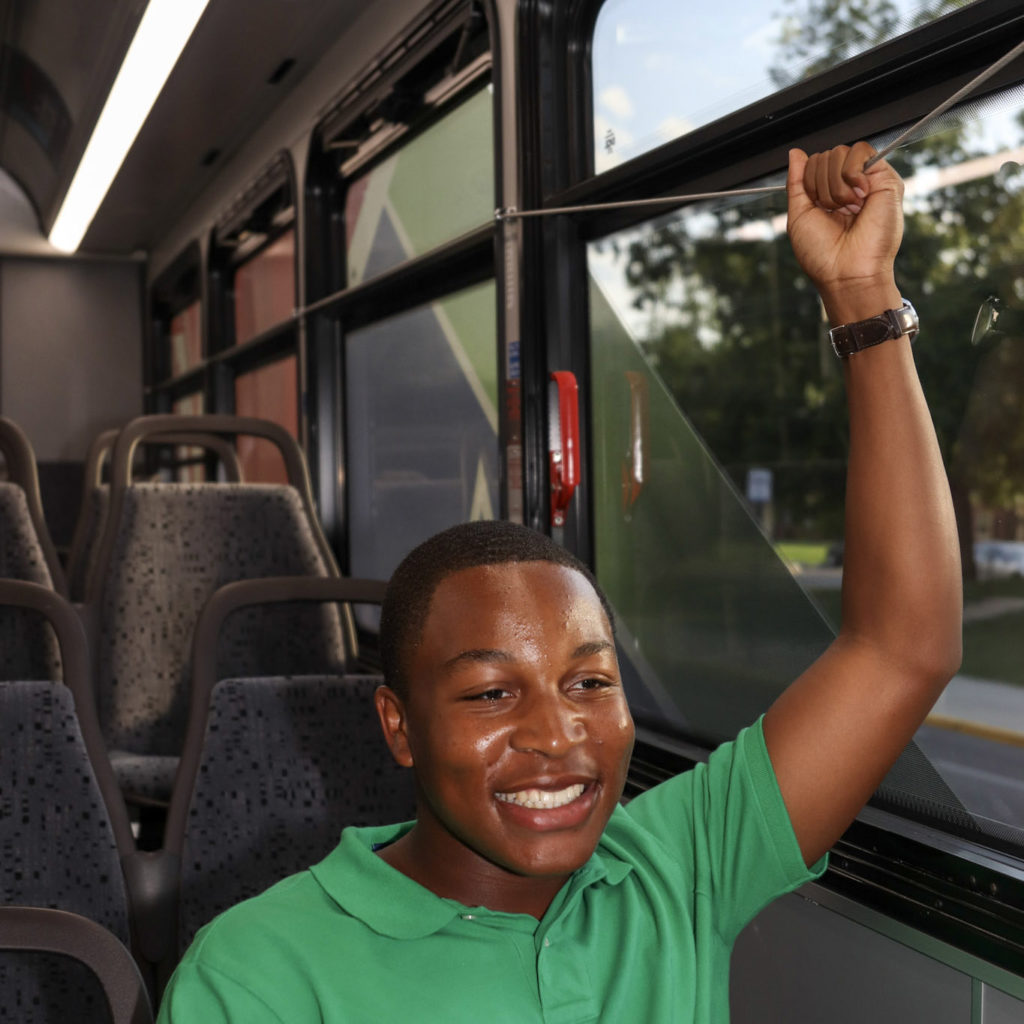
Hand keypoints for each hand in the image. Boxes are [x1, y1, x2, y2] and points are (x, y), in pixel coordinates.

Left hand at [787, 142, 903, 323]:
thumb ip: (797, 182)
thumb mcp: (799, 214)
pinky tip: (858, 197)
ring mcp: (868, 182)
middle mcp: (850, 186)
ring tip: (847, 208)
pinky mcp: (886, 180)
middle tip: (834, 211)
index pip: (813, 164)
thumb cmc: (821, 253)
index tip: (817, 208)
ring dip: (834, 185)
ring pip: (841, 152)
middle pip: (826, 156)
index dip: (808, 183)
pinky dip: (851, 173)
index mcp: (830, 194)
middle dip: (820, 185)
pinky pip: (861, 151)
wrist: (845, 272)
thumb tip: (795, 153)